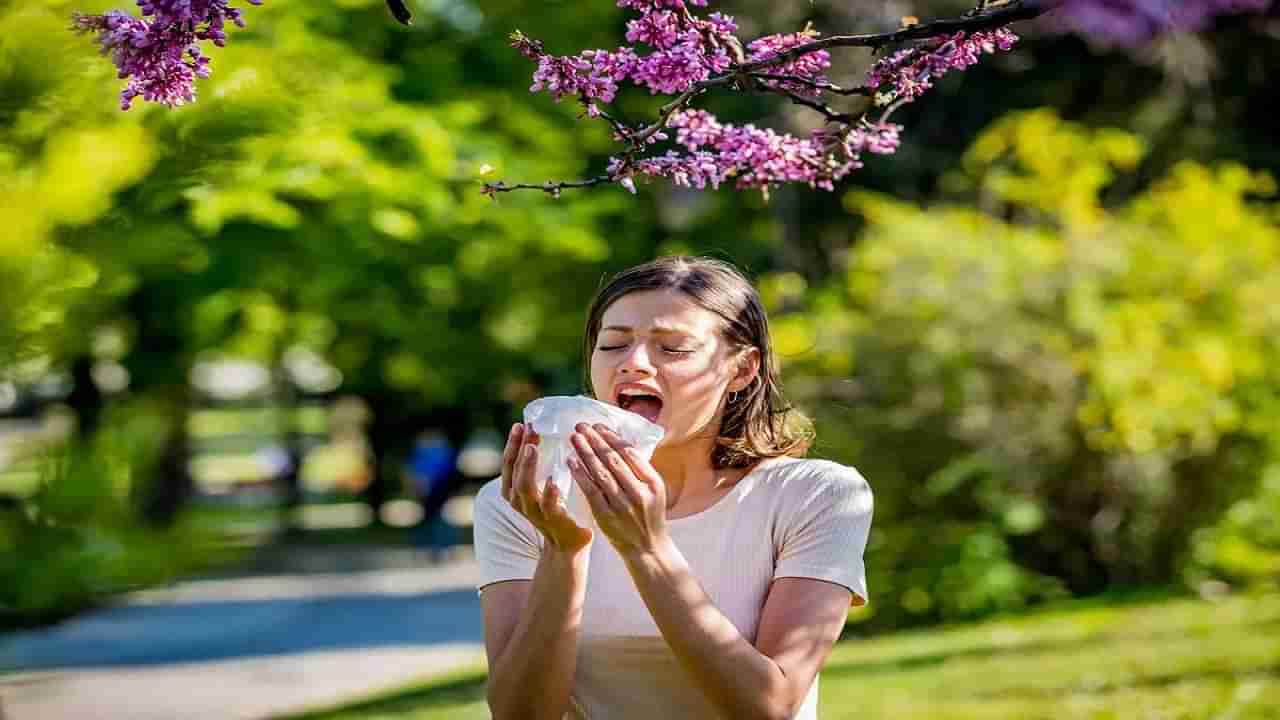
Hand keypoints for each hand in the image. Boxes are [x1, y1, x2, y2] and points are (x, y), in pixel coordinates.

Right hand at [501, 423, 592, 553]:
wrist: (568, 545)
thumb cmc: (556, 509)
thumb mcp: (540, 487)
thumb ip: (538, 468)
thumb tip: (542, 434)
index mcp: (514, 491)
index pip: (509, 463)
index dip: (512, 444)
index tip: (520, 424)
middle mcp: (519, 501)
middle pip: (514, 471)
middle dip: (519, 449)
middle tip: (528, 428)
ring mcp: (535, 512)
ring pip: (525, 488)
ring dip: (528, 466)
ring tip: (533, 448)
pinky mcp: (554, 521)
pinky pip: (549, 507)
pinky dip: (549, 494)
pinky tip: (552, 481)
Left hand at [568, 423, 668, 556]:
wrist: (648, 549)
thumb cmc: (649, 515)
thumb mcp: (655, 491)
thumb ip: (640, 470)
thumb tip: (619, 443)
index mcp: (654, 483)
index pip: (630, 453)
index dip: (612, 437)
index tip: (598, 426)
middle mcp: (639, 493)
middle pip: (614, 460)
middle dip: (595, 440)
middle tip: (581, 425)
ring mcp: (622, 505)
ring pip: (600, 473)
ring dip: (585, 452)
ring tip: (574, 437)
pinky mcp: (606, 516)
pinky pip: (591, 490)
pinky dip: (580, 474)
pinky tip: (571, 461)